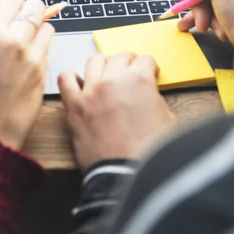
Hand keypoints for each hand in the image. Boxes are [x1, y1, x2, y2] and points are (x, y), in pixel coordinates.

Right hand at [0, 0, 54, 149]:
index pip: (12, 1)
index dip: (11, 6)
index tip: (10, 12)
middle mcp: (14, 41)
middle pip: (35, 9)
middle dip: (30, 11)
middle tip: (24, 19)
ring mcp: (33, 57)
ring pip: (47, 27)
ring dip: (39, 29)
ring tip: (27, 40)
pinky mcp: (44, 72)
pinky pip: (48, 49)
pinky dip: (42, 48)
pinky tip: (29, 59)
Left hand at [59, 53, 175, 170]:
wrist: (127, 176)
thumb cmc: (149, 153)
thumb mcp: (168, 119)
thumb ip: (155, 99)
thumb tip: (147, 94)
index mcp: (139, 80)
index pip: (145, 60)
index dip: (149, 67)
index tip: (148, 72)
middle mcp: (113, 80)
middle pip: (120, 57)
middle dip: (128, 62)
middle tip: (130, 72)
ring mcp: (91, 91)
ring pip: (94, 61)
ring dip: (103, 64)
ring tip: (106, 73)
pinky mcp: (74, 106)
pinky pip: (65, 79)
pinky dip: (72, 78)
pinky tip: (80, 84)